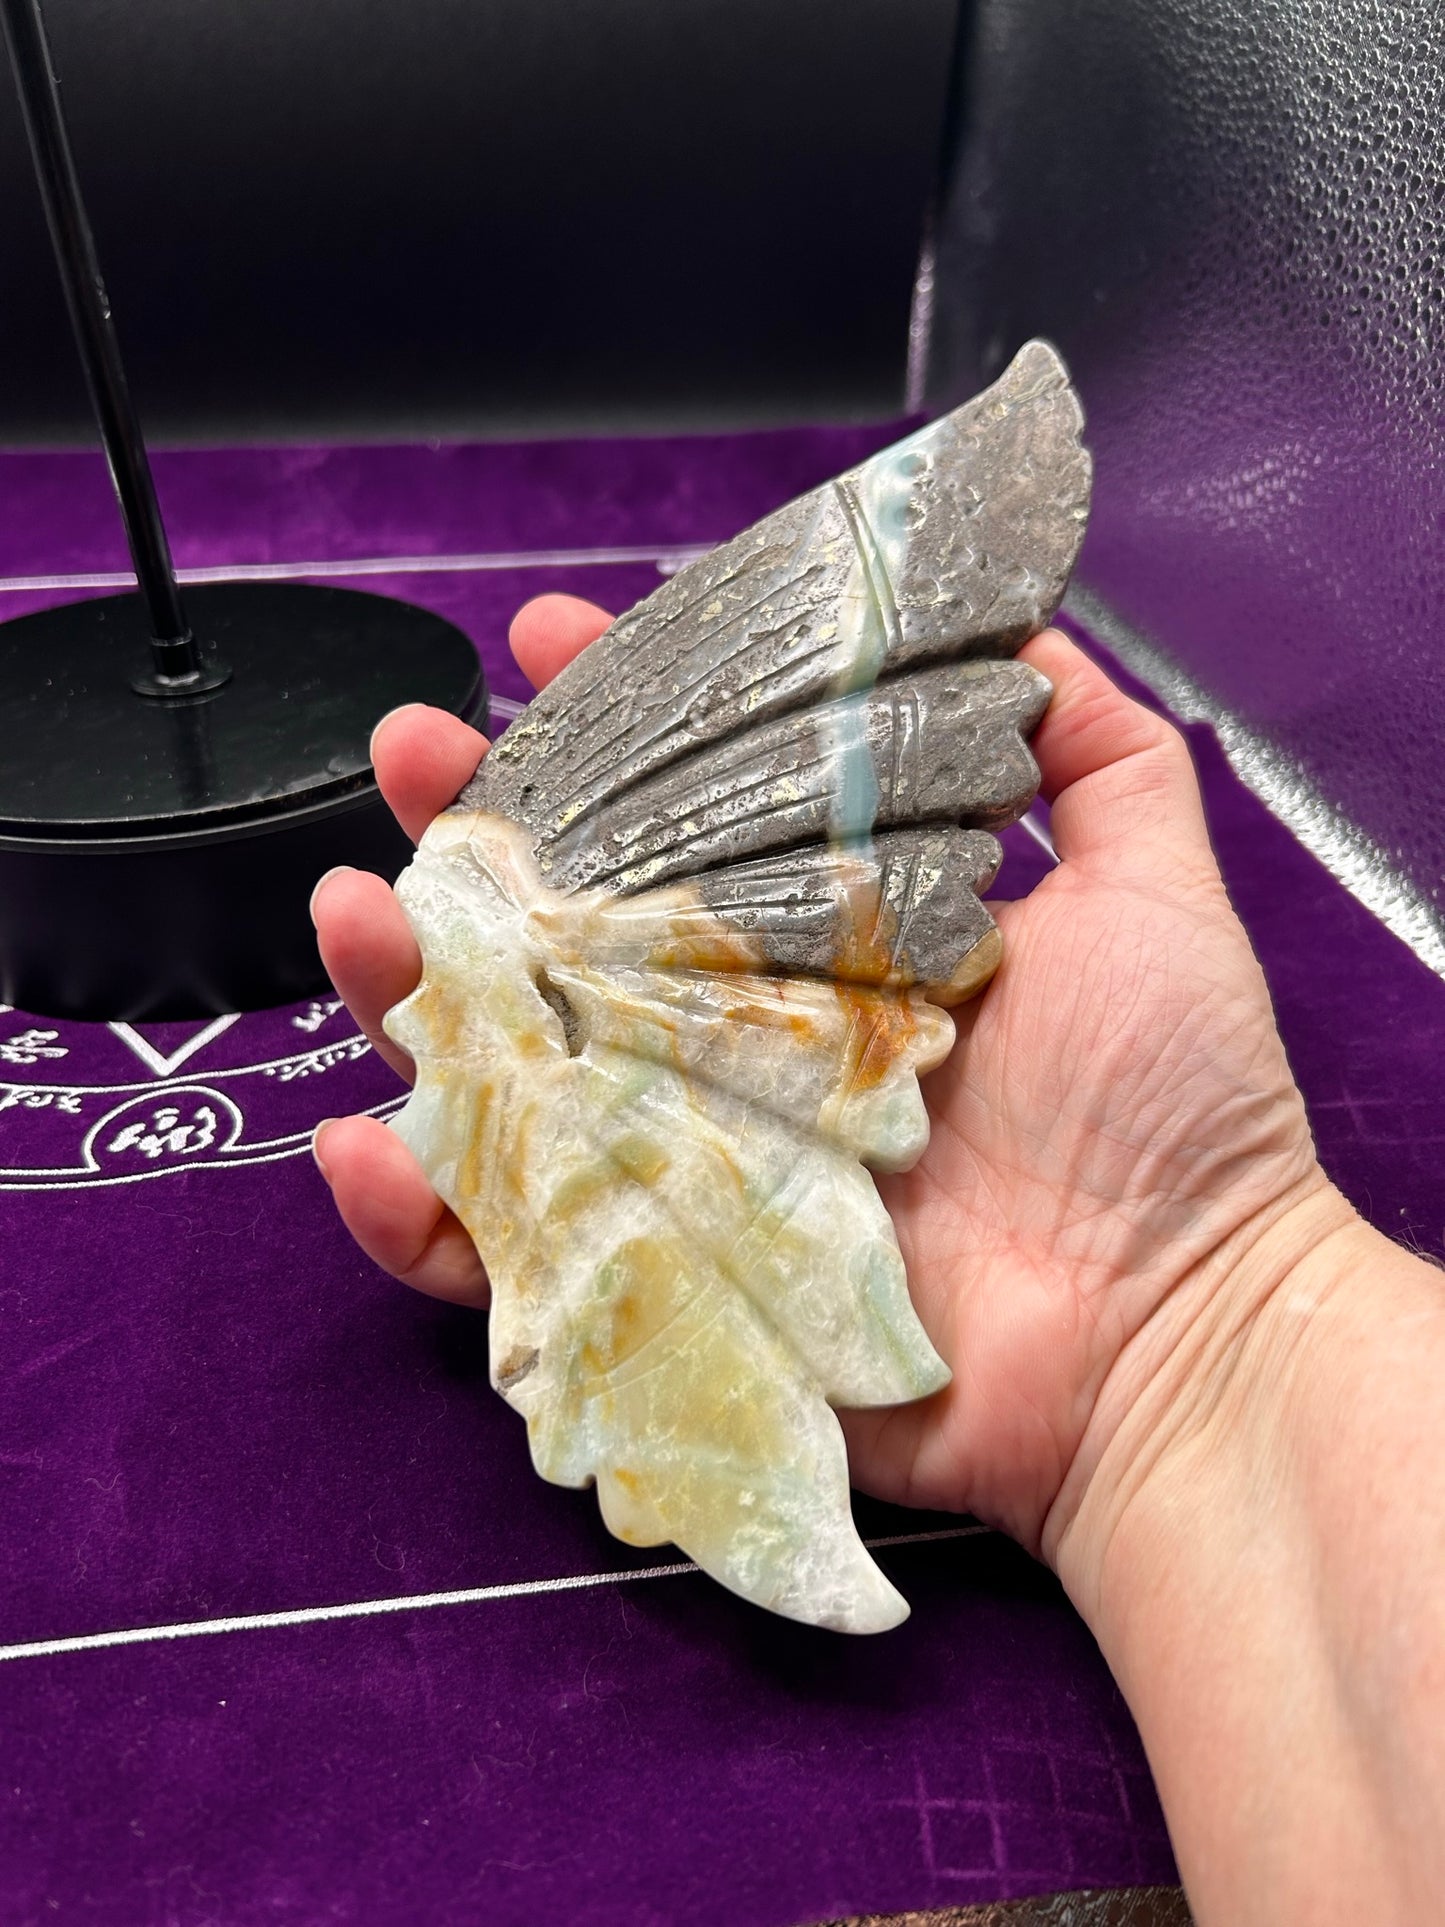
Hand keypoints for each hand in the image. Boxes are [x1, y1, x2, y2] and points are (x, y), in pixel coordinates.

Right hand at [311, 595, 1339, 1569]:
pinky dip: (421, 1214)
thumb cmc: (1171, 1110)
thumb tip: (1028, 622)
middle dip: (478, 831)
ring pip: (511, 1071)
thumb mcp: (1153, 888)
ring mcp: (695, 1162)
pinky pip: (514, 1252)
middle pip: (573, 925)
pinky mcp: (670, 1284)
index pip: (695, 809)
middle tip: (411, 752)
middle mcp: (745, 1040)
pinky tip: (360, 1145)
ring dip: (406, 992)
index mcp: (832, 940)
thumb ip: (1096, 754)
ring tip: (344, 911)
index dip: (623, 721)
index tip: (555, 634)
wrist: (1173, 1331)